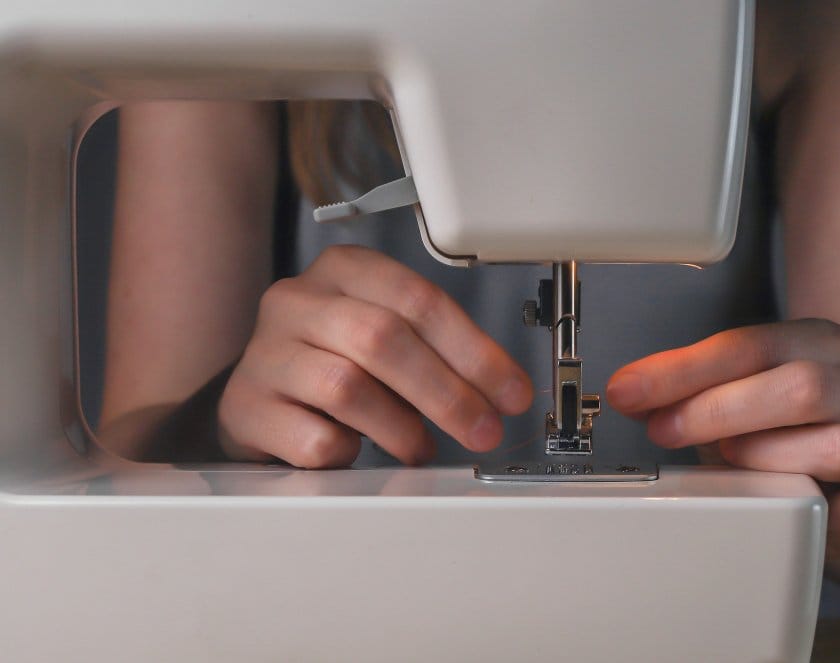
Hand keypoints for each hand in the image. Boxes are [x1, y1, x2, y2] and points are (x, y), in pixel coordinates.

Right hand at [218, 245, 532, 467]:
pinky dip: (348, 452)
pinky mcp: (244, 407)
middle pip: (383, 338)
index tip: (510, 393)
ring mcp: (264, 353)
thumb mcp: (384, 333)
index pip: (419, 299)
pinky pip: (312, 437)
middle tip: (483, 430)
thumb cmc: (334, 360)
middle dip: (447, 392)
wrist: (258, 393)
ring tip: (419, 446)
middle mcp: (297, 301)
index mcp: (343, 270)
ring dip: (400, 427)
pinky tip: (355, 451)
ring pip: (345, 386)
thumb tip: (501, 392)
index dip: (475, 350)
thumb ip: (437, 349)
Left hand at [605, 318, 839, 559]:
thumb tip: (628, 390)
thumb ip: (684, 389)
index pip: (749, 346)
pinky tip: (827, 510)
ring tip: (731, 461)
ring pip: (839, 445)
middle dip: (718, 410)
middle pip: (801, 387)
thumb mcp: (727, 395)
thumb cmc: (774, 431)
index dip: (684, 371)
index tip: (631, 391)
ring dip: (770, 457)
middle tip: (663, 430)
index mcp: (819, 343)